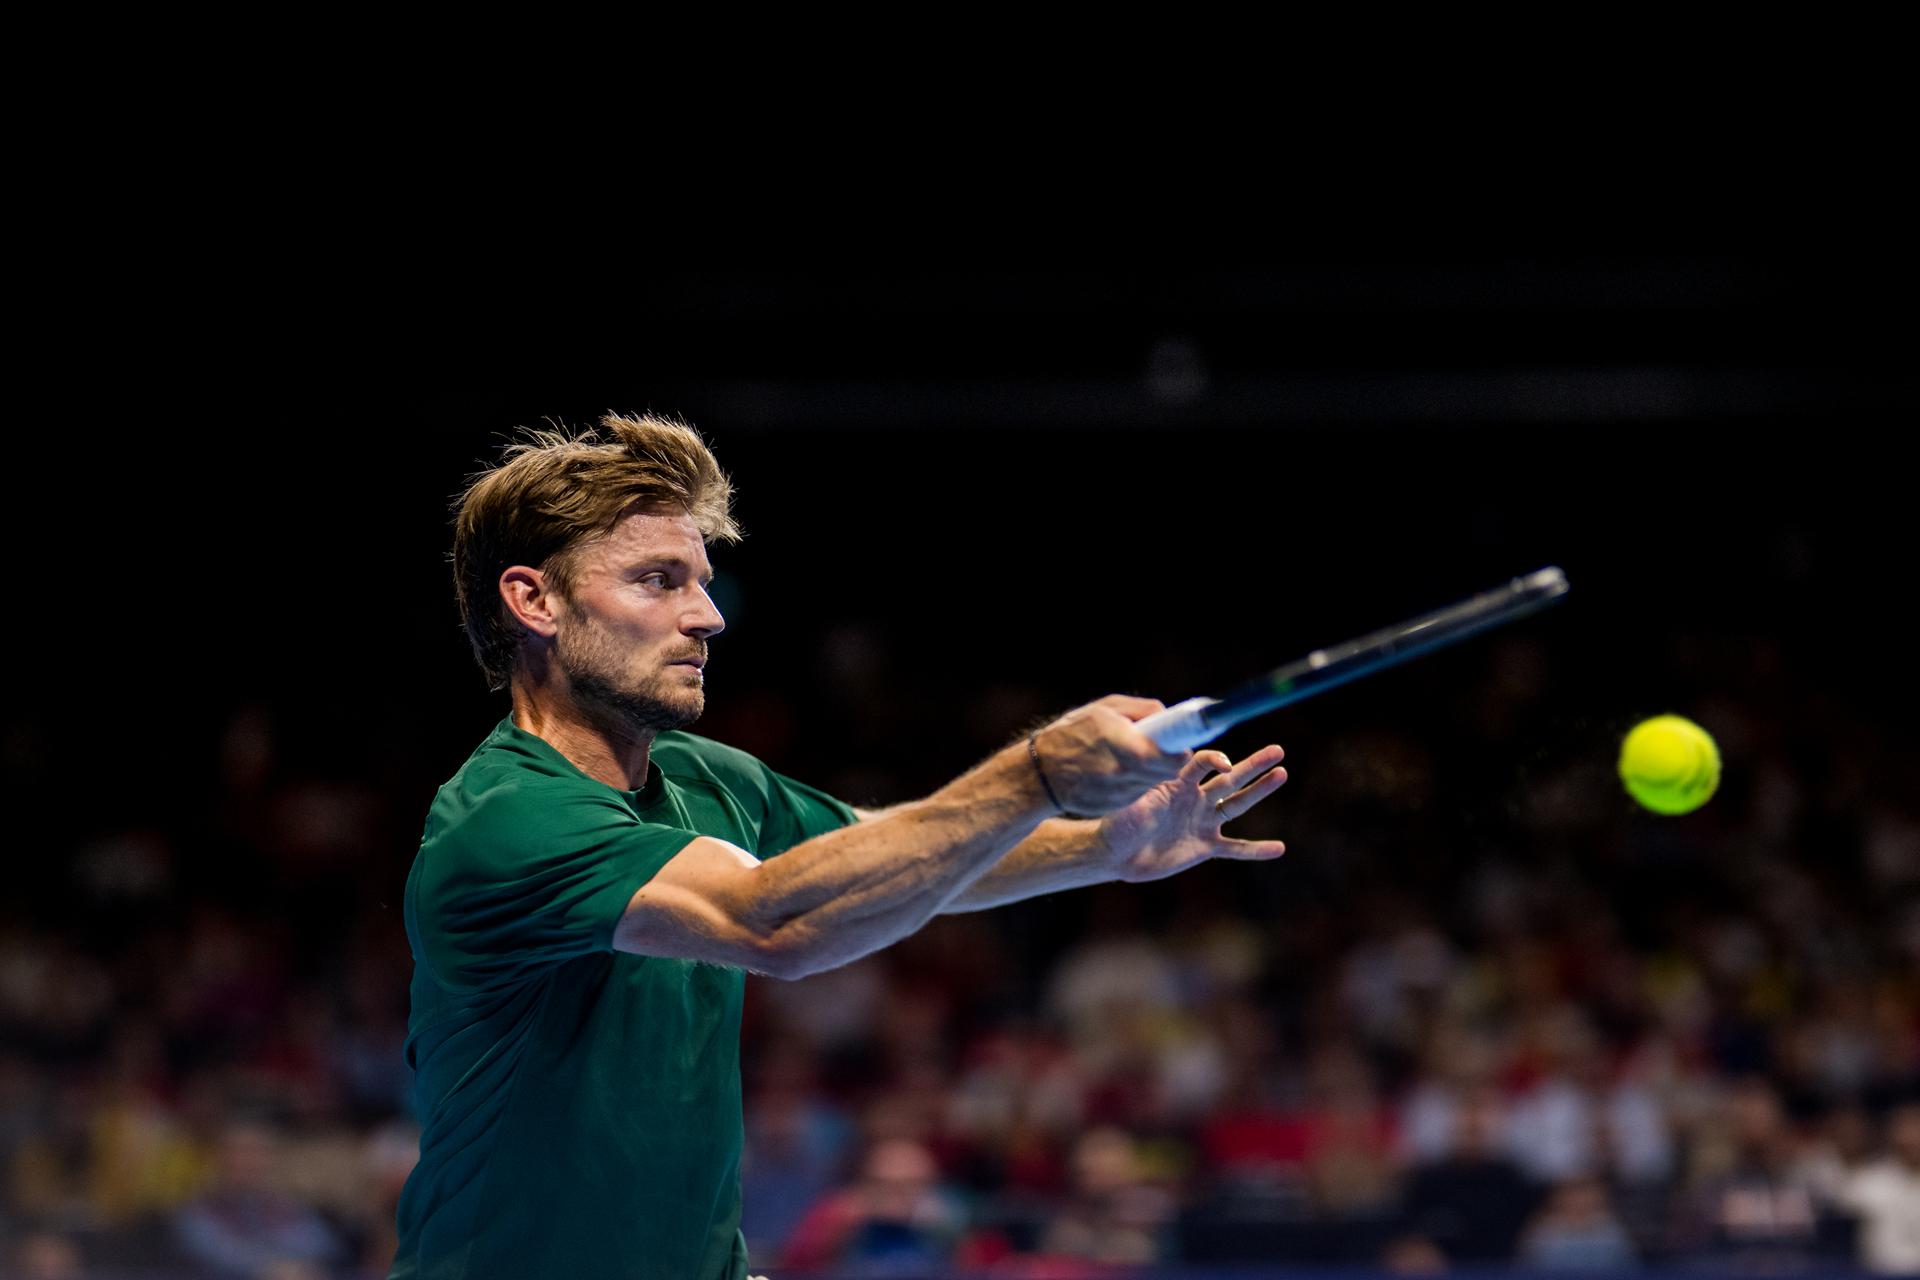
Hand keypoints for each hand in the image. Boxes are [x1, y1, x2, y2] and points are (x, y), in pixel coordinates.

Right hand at [1031, 695, 1191, 814]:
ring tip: (1130, 757)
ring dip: (1151, 771)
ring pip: (1152, 783)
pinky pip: (1136, 793)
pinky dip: (1134, 782)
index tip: (1181, 746)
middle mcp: (1123, 773)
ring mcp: (1119, 793)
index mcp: (1123, 744)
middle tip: (1161, 749)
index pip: (1169, 757)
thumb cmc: (1070, 734)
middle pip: (1166, 772)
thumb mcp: (1102, 708)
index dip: (1180, 753)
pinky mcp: (1115, 806)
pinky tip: (1114, 772)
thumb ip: (1141, 709)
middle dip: (1168, 761)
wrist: (1039, 775)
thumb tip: (1167, 717)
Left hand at [1096, 745, 1287, 881]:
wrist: (1116, 853)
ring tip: (1282, 774)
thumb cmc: (1118, 822)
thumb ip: (1147, 788)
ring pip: (1237, 804)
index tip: (1224, 763)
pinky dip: (1255, 849)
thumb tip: (1151, 768)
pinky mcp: (1204, 847)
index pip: (1202, 763)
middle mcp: (1195, 798)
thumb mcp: (1131, 802)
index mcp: (1177, 782)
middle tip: (1278, 751)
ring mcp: (1202, 821)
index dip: (1215, 760)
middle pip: (1229, 777)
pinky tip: (1278, 848)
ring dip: (1260, 791)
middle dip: (1254, 765)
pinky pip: (1234, 848)